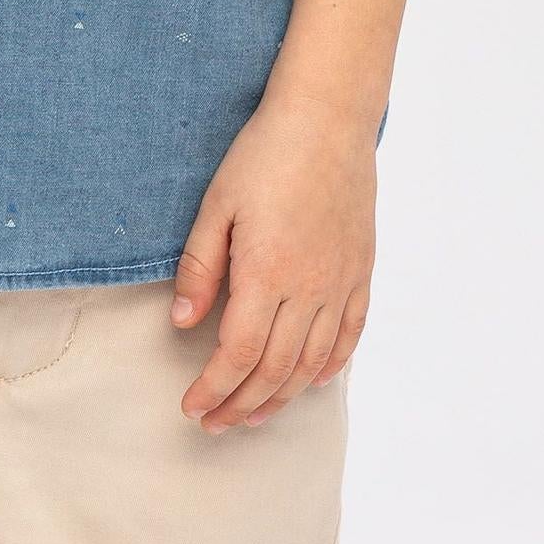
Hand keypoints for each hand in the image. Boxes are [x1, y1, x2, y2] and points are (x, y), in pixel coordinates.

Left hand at [171, 98, 375, 430]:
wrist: (328, 120)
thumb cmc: (265, 156)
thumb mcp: (217, 206)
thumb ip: (200, 268)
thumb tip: (183, 323)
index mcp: (268, 274)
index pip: (239, 354)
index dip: (214, 389)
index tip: (192, 407)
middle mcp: (310, 288)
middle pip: (276, 369)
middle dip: (241, 404)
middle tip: (215, 423)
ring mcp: (341, 282)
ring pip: (313, 361)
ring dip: (282, 396)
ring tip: (254, 414)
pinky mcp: (360, 271)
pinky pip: (350, 333)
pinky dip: (330, 365)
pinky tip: (311, 381)